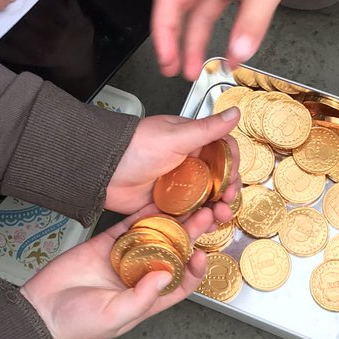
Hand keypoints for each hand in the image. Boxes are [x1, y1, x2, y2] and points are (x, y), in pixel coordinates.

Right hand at [21, 206, 213, 338]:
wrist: (41, 311)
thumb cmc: (78, 324)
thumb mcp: (115, 316)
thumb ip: (142, 296)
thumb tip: (167, 275)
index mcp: (146, 299)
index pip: (179, 284)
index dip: (194, 270)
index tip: (200, 254)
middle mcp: (138, 277)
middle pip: (171, 254)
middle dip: (189, 236)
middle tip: (204, 217)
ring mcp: (122, 259)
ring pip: (152, 237)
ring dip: (169, 222)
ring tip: (187, 204)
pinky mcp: (104, 245)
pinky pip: (126, 227)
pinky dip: (140, 215)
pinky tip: (154, 202)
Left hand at [106, 110, 240, 218]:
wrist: (104, 172)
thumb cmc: (136, 147)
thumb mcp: (175, 137)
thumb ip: (207, 129)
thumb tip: (234, 113)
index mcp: (193, 142)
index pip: (223, 152)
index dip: (233, 164)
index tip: (234, 176)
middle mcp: (189, 164)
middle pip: (219, 179)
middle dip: (228, 191)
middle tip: (228, 201)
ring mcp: (180, 186)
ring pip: (208, 199)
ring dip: (218, 208)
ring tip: (220, 216)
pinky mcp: (169, 205)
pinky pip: (191, 214)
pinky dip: (202, 220)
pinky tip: (209, 225)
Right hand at [152, 0, 319, 79]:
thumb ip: (254, 16)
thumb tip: (238, 52)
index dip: (164, 29)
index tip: (167, 56)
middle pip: (182, 9)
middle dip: (175, 41)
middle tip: (174, 70)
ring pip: (203, 15)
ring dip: (197, 42)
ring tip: (195, 70)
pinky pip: (225, 14)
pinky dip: (224, 35)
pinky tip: (228, 53)